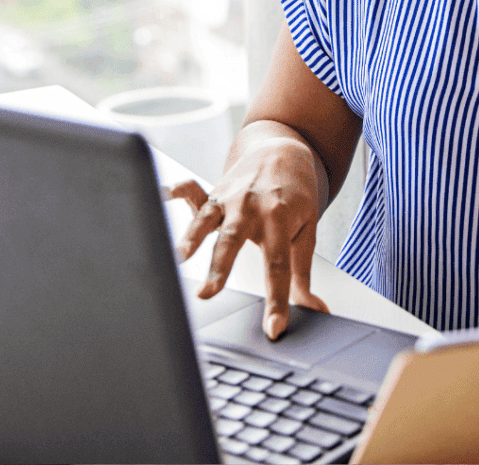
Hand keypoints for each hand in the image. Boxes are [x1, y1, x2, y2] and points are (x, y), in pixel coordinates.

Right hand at [169, 134, 328, 339]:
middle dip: (221, 267)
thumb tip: (317, 310)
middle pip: (235, 240)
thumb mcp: (307, 230)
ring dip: (192, 237)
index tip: (273, 329)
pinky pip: (192, 190)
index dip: (277, 300)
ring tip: (178, 257)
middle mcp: (252, 207)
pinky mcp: (213, 193)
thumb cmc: (295, 194)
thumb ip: (303, 272)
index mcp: (279, 218)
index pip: (278, 266)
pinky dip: (176, 191)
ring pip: (208, 219)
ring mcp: (230, 198)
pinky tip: (161, 194)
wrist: (285, 150)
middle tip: (208, 293)